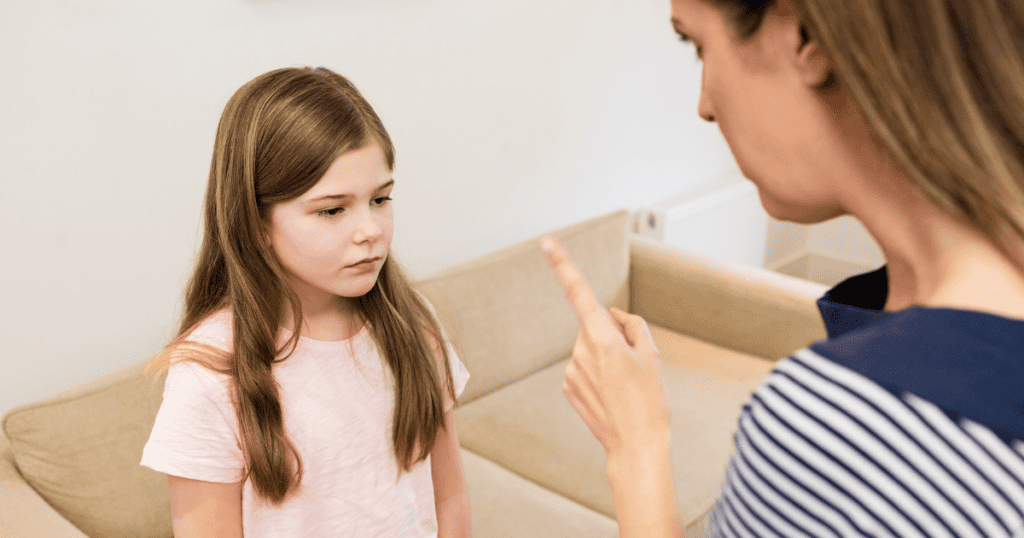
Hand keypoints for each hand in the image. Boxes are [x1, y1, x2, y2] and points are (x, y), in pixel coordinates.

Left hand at [541, 237, 671, 456]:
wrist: (637, 447)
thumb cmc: (649, 402)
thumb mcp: (652, 357)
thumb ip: (632, 326)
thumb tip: (612, 315)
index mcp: (603, 338)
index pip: (580, 293)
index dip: (563, 266)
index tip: (547, 243)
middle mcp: (581, 351)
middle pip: (595, 325)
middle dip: (612, 334)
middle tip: (635, 364)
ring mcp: (571, 371)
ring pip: (590, 348)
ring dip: (606, 358)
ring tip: (625, 385)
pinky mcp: (568, 387)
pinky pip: (585, 368)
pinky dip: (598, 375)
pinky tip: (612, 395)